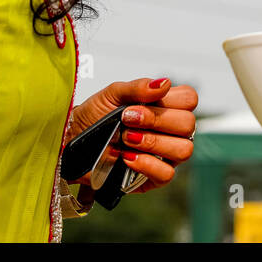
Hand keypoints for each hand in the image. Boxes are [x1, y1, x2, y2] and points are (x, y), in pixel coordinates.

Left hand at [66, 77, 197, 193]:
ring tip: (127, 139)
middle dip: (156, 121)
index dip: (170, 100)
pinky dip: (147, 164)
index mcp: (166, 106)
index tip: (137, 105)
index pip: (190, 99)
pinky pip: (167, 174)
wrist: (71, 141)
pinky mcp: (153, 178)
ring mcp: (165, 155)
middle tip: (127, 120)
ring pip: (184, 150)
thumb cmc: (94, 116)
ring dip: (153, 142)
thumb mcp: (112, 94)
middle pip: (188, 124)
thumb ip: (138, 87)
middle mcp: (171, 131)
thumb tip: (165, 83)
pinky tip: (126, 158)